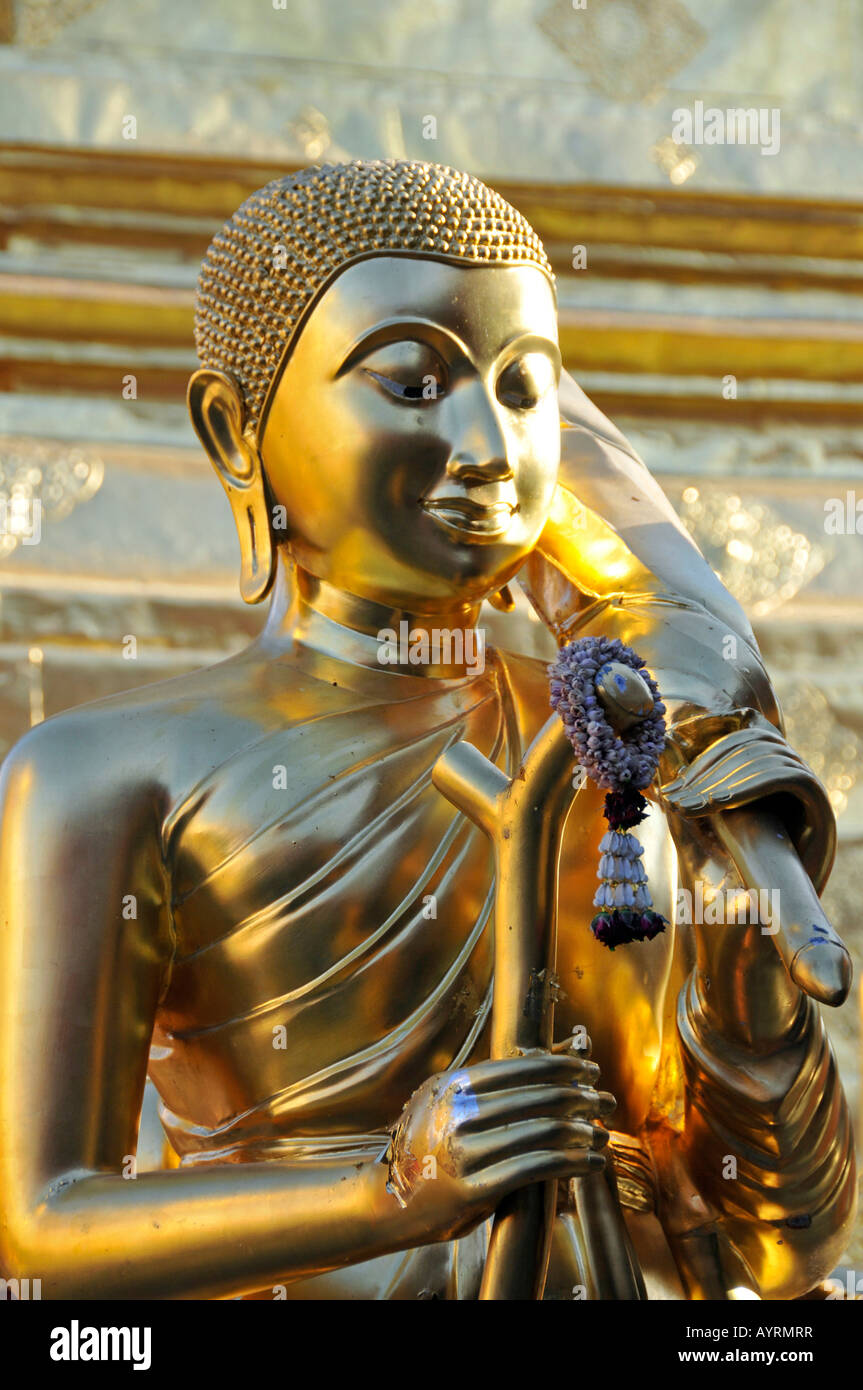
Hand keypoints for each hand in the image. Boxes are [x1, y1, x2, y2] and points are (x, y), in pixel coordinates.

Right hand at [385, 1052, 615, 1245]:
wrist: (388, 1202)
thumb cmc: (430, 1148)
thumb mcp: (450, 1104)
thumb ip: (495, 1084)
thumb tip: (559, 1053)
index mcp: (453, 1086)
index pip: (521, 1067)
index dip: (563, 1067)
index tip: (591, 1073)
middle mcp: (457, 1114)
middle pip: (538, 1098)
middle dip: (581, 1098)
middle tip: (606, 1103)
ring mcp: (463, 1152)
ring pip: (542, 1133)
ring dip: (582, 1133)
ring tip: (601, 1135)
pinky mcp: (473, 1190)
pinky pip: (535, 1170)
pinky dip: (572, 1163)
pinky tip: (590, 1163)